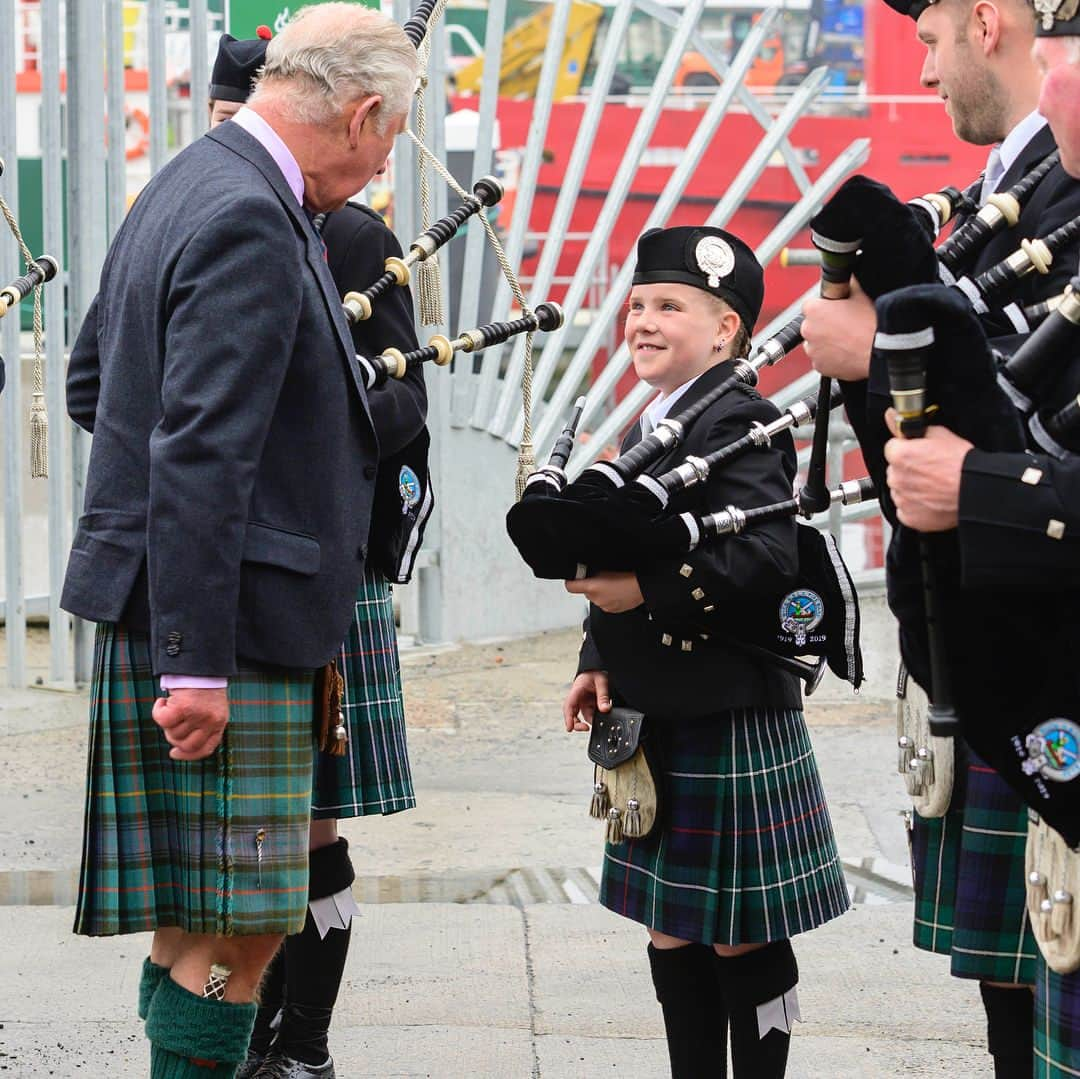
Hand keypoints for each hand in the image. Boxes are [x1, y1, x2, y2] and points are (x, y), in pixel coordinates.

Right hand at [152, 687, 229, 760]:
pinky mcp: (184, 707)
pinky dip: (158, 711)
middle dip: (174, 737)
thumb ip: (203, 727)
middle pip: (185, 745)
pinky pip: (163, 720)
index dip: (188, 755)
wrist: (201, 665)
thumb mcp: (211, 709)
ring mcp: (198, 715)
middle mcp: (211, 721)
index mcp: (219, 723)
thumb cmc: (203, 688)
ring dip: (166, 721)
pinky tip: (162, 701)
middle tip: (173, 720)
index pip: (205, 749)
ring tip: (172, 705)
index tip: (175, 753)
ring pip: (172, 732)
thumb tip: (179, 749)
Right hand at [562, 670, 610, 732]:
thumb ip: (603, 696)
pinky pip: (591, 714)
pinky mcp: (589, 705)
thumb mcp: (601, 682)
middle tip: (586, 728)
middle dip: (577, 724)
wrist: (598, 669)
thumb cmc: (596, 672)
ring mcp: (583, 703)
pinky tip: (602, 717)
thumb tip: (605, 709)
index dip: (568, 718)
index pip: (569, 706)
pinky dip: (596, 718)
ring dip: (591, 721)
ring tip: (601, 720)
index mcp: (576, 691)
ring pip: (584, 716)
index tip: (569, 728)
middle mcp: (577, 698)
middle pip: (572, 714)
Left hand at [564, 571, 643, 613]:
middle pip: (584, 591)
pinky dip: (607, 598)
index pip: (570, 587)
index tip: (574, 578)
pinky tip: (617, 592)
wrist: (643, 586)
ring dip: (599, 592)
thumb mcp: (606, 568)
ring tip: (612, 585)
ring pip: (595, 597)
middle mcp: (596, 599)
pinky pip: (604, 603)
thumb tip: (585, 572)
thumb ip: (593, 572)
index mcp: (593, 587)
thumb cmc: (629, 576)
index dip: (571, 581)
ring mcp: (603, 606)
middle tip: (601, 578)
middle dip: (590, 585)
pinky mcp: (611, 610)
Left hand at [801, 279, 875, 381]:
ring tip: (846, 340)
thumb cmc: (870, 324)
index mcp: (814, 310)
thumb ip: (847, 284)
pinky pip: (821, 359)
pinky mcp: (819, 366)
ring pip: (816, 343)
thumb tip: (846, 279)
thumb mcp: (860, 295)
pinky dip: (830, 357)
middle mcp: (808, 330)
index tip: (834, 311)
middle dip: (824, 325)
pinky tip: (845, 351)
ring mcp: (812, 350)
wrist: (880, 351)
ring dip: (826, 341)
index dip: (824, 307)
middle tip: (844, 326)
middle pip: (812, 325)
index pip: (811, 305)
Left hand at [883, 409, 972, 531]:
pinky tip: (931, 499)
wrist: (977, 490)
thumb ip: (909, 427)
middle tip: (930, 470)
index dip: (907, 450)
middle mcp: (896, 478)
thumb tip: (892, 416)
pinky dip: (915, 506)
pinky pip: (905, 509)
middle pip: (895, 470)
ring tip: (933, 485)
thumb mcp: (939, 434)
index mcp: (900, 456)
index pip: (892, 449)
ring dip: (911, 488)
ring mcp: (901, 498)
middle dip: (908, 469)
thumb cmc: (962, 464)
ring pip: (899, 489)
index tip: (918, 453)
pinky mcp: (909, 516)